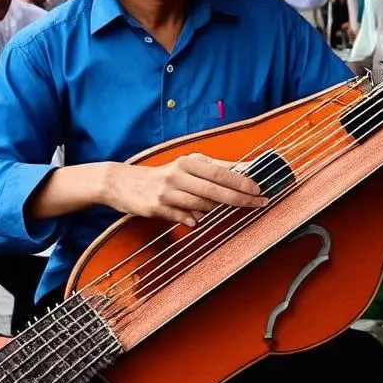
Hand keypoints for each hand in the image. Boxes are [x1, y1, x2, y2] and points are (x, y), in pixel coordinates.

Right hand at [104, 153, 267, 227]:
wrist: (123, 182)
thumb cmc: (163, 176)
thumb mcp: (186, 167)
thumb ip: (213, 170)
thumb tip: (244, 172)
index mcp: (188, 162)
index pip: (220, 171)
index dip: (241, 180)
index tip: (259, 188)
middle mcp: (178, 174)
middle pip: (214, 188)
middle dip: (239, 197)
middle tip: (259, 202)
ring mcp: (167, 192)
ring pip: (200, 204)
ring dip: (215, 209)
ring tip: (228, 210)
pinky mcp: (156, 207)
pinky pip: (182, 217)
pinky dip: (192, 219)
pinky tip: (195, 220)